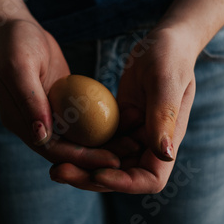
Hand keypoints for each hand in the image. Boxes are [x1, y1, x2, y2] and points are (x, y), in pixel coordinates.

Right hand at [0, 20, 119, 189]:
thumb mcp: (20, 66)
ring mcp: (48, 116)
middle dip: (99, 156)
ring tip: (133, 143)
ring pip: (78, 138)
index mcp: (19, 123)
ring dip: (104, 143)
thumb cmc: (18, 43)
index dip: (82, 158)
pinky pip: (83, 121)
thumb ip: (29, 100)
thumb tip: (41, 136)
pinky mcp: (60, 107)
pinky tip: (125, 123)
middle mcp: (33, 126)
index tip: (112, 160)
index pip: (53, 150)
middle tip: (130, 152)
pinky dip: (101, 125)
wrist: (20, 29)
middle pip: (69, 150)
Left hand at [50, 22, 198, 192]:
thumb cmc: (170, 56)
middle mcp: (150, 143)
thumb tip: (165, 155)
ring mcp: (133, 134)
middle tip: (59, 171)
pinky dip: (81, 146)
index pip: (149, 179)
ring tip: (54, 164)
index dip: (123, 183)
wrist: (164, 40)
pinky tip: (57, 140)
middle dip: (90, 177)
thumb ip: (164, 117)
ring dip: (81, 165)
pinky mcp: (119, 122)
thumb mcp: (165, 82)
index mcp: (167, 141)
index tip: (97, 172)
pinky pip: (99, 141)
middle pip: (121, 175)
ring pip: (106, 161)